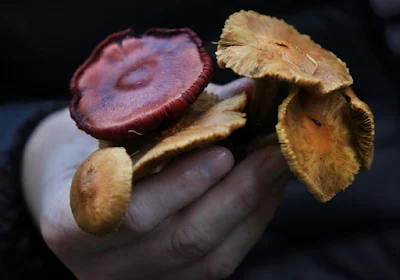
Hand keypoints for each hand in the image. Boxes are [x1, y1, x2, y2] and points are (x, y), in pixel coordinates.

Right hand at [22, 78, 288, 279]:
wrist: (69, 192)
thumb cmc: (88, 152)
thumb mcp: (110, 131)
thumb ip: (168, 116)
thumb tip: (242, 95)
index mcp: (68, 224)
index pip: (129, 213)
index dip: (180, 185)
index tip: (224, 151)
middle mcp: (100, 267)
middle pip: (182, 241)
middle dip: (238, 193)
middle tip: (273, 151)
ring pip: (209, 259)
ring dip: (252, 208)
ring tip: (278, 167)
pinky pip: (218, 263)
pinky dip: (249, 226)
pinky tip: (265, 193)